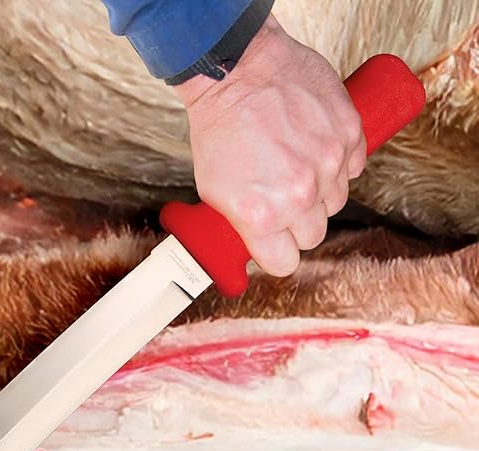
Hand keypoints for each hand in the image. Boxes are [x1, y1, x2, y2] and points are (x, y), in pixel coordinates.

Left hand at [173, 15, 365, 276]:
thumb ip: (241, 222)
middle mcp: (299, 195)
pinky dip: (339, 164)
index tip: (275, 245)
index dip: (278, 255)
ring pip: (335, 203)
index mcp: (262, 216)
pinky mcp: (349, 133)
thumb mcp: (213, 190)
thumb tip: (257, 244)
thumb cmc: (220, 127)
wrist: (238, 70)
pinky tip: (316, 149)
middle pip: (313, 235)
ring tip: (297, 169)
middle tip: (283, 203)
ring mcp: (328, 163)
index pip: (285, 263)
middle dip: (298, 225)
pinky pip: (353, 168)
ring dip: (320, 194)